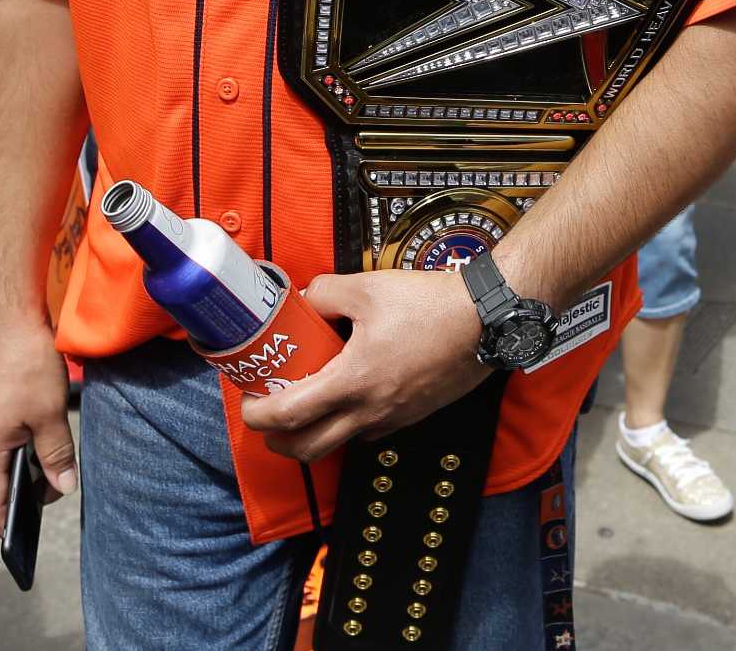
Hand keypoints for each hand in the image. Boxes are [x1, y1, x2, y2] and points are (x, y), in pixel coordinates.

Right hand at [0, 323, 74, 536]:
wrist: (14, 319)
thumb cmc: (29, 366)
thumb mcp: (50, 414)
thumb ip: (56, 454)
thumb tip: (63, 489)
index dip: (6, 523)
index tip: (20, 542)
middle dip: (23, 494)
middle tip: (57, 496)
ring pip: (4, 454)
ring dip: (27, 466)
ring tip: (58, 471)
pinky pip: (6, 434)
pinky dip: (25, 445)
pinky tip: (49, 440)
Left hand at [241, 269, 490, 463]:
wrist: (487, 319)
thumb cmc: (430, 304)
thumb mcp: (369, 286)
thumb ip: (326, 292)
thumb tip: (309, 300)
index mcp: (352, 381)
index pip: (288, 415)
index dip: (258, 414)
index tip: (249, 400)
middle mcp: (370, 410)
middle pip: (307, 450)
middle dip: (278, 441)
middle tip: (270, 416)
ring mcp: (394, 417)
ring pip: (340, 445)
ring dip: (314, 435)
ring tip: (309, 406)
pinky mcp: (414, 415)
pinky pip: (370, 432)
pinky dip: (350, 424)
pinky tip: (353, 395)